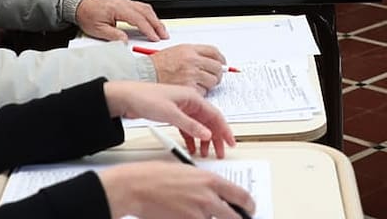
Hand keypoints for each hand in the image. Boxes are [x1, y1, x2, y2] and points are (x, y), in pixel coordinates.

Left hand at [75, 0, 166, 41]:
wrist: (80, 3)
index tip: (154, 38)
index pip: (138, 19)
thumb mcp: (98, 29)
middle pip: (146, 12)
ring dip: (155, 19)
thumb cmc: (87, 14)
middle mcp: (124, 2)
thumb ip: (113, 35)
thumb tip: (126, 41)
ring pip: (146, 8)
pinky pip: (142, 7)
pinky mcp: (125, 3)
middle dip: (157, 24)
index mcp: (118, 8)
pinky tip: (152, 21)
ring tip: (161, 30)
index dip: (148, 29)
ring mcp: (126, 1)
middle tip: (164, 35)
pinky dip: (150, 14)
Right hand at [97, 161, 254, 218]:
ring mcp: (198, 214)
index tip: (249, 209)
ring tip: (199, 214)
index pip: (242, 196)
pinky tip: (186, 217)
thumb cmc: (155, 176)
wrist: (137, 187)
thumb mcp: (187, 172)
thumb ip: (204, 184)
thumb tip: (215, 194)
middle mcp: (208, 198)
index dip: (249, 206)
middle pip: (235, 217)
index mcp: (211, 181)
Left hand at [102, 80, 234, 156]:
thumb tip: (207, 134)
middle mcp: (189, 102)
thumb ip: (190, 125)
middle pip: (209, 121)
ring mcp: (181, 109)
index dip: (224, 129)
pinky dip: (191, 139)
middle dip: (216, 137)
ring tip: (205, 153)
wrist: (126, 97)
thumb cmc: (146, 98)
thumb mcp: (170, 114)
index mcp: (192, 97)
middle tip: (220, 152)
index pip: (215, 115)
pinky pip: (188, 129)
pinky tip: (192, 148)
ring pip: (199, 126)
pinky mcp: (173, 115)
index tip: (230, 142)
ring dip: (204, 140)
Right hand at [148, 44, 226, 93]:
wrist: (146, 74)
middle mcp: (192, 61)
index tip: (222, 63)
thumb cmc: (159, 64)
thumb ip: (196, 54)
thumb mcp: (178, 50)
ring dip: (209, 84)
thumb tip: (213, 60)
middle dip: (218, 74)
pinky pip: (203, 92)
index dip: (221, 59)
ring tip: (200, 84)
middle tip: (213, 77)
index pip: (214, 52)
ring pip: (212, 81)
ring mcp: (191, 75)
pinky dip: (200, 93)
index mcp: (190, 50)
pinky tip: (191, 89)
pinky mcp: (188, 88)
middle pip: (217, 67)